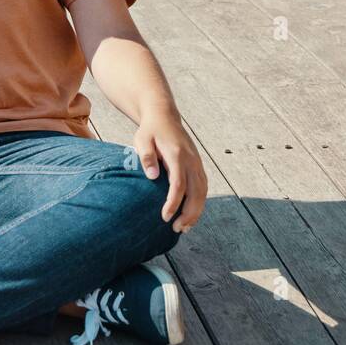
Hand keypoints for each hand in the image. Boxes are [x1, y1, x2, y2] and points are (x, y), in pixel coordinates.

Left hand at [133, 111, 207, 232]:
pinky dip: (200, 202)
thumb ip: (147, 157)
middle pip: (196, 192)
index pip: (178, 184)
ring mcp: (197, 162)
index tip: (165, 217)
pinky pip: (203, 187)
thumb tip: (152, 176)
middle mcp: (191, 160)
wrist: (164, 115)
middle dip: (188, 213)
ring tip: (185, 227)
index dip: (173, 203)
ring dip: (196, 211)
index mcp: (177, 155)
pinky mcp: (198, 165)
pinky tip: (192, 214)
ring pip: (203, 191)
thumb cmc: (151, 130)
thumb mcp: (142, 140)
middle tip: (176, 228)